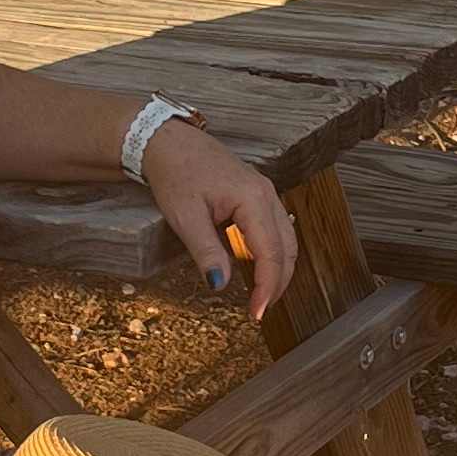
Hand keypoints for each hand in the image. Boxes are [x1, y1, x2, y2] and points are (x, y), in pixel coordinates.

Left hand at [139, 116, 298, 317]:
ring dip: (279, 270)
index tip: (257, 313)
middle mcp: (267, 194)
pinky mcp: (258, 195)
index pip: (271, 253)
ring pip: (286, 239)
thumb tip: (219, 286)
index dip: (268, 287)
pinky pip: (276, 229)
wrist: (169, 142)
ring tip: (262, 295)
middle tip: (260, 310)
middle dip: (278, 283)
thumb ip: (206, 252)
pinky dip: (274, 254)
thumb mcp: (185, 216)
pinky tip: (259, 268)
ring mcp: (265, 193)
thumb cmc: (176, 173)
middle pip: (287, 248)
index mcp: (253, 199)